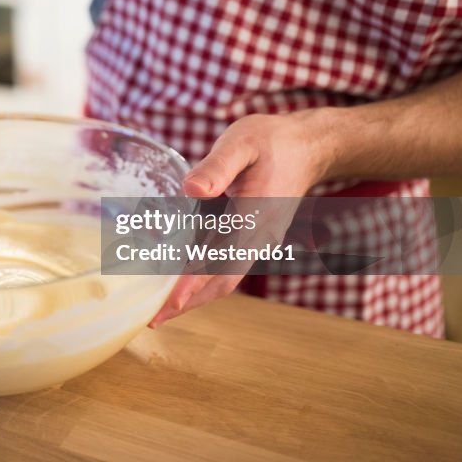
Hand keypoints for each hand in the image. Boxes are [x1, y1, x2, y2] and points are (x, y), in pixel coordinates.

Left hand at [149, 110, 336, 325]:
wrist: (308, 147)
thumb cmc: (272, 141)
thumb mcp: (242, 143)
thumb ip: (217, 166)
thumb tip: (191, 190)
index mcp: (254, 218)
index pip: (221, 260)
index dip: (194, 283)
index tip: (169, 301)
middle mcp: (258, 237)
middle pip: (222, 281)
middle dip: (188, 301)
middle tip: (153, 319)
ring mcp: (257, 240)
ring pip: (224, 277)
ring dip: (193, 294)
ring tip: (160, 309)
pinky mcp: (252, 237)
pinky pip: (226, 264)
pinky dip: (202, 277)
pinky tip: (178, 279)